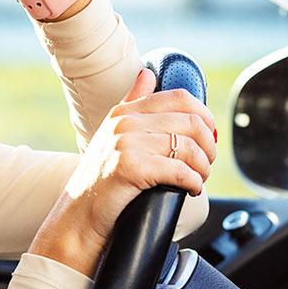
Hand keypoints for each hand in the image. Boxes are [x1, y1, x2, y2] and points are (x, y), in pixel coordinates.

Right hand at [27, 68, 216, 275]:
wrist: (78, 214)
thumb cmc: (99, 179)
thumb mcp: (112, 133)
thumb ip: (132, 103)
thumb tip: (148, 74)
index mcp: (124, 111)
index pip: (179, 98)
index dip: (204, 117)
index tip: (208, 137)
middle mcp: (125, 122)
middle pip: (191, 122)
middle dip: (208, 146)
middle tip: (207, 163)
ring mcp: (126, 143)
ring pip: (189, 148)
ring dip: (203, 168)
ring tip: (198, 179)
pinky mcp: (131, 167)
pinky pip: (180, 171)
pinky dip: (194, 182)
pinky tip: (191, 190)